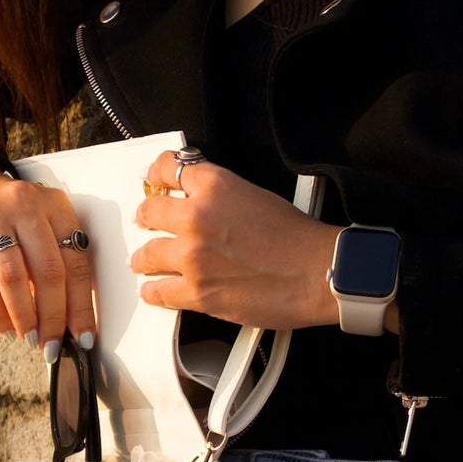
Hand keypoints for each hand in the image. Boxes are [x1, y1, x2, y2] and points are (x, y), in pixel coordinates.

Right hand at [0, 168, 97, 355]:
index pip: (76, 261)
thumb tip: (70, 317)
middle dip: (53, 316)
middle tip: (53, 345)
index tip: (84, 336)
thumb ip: (55, 258)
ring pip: (14, 278)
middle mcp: (25, 205)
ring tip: (29, 339)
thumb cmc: (7, 216)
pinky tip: (5, 327)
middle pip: (48, 270)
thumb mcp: (38, 223)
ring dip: (25, 317)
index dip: (82, 304)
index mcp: (55, 204)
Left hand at [131, 152, 341, 329]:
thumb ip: (220, 194)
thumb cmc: (297, 237)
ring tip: (150, 262)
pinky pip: (156, 292)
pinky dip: (155, 291)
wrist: (317, 272)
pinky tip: (159, 289)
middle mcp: (197, 217)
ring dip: (147, 258)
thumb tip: (198, 198)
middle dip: (148, 219)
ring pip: (145, 255)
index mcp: (215, 186)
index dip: (156, 176)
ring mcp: (192, 257)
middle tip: (149, 224)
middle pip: (148, 212)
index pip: (167, 169)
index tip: (154, 182)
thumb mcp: (255, 194)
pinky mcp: (195, 292)